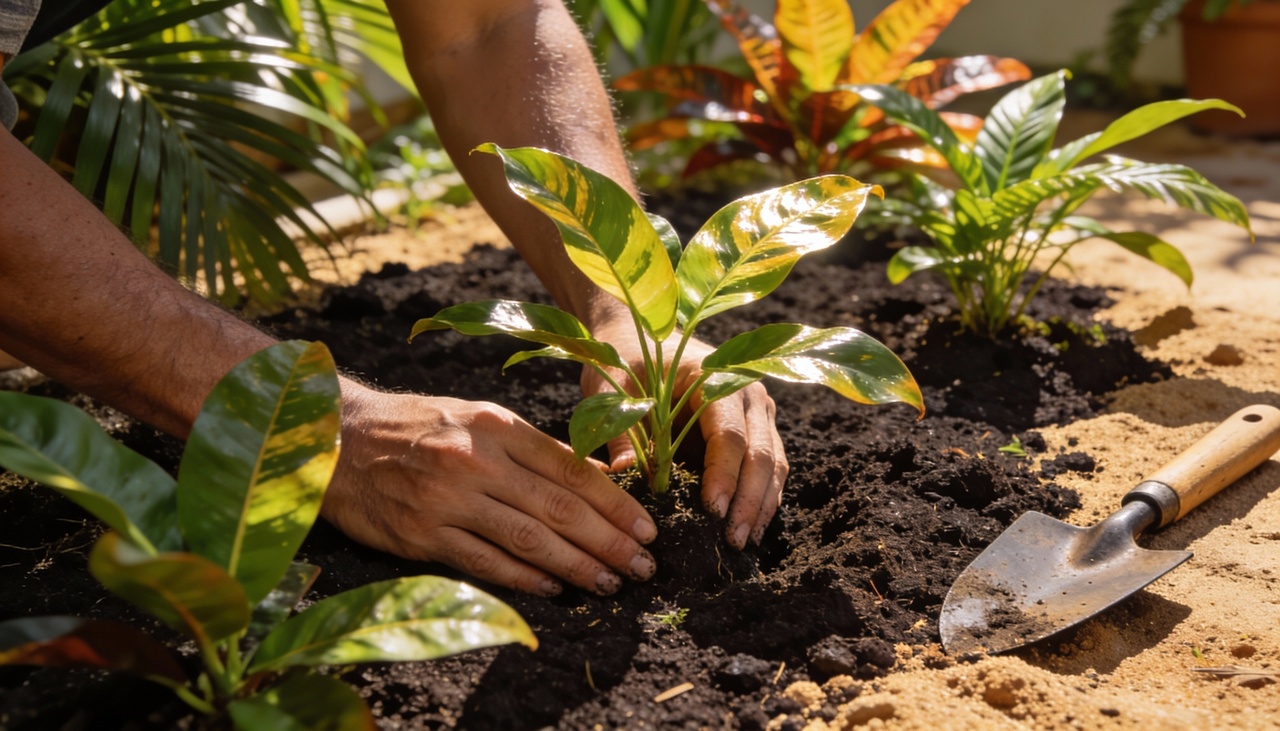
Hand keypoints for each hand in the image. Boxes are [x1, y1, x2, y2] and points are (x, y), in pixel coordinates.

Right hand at [322, 385, 657, 595]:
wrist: (335, 439)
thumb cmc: (418, 427)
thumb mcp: (479, 420)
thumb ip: (538, 449)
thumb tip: (602, 475)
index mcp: (496, 425)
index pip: (571, 468)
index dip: (615, 503)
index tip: (647, 528)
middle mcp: (476, 460)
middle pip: (558, 508)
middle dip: (609, 541)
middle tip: (643, 566)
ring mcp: (447, 500)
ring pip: (528, 540)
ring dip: (577, 567)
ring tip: (610, 583)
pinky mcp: (422, 535)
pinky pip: (484, 563)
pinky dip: (523, 579)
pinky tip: (555, 589)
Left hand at [581, 322, 788, 550]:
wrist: (639, 334)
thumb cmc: (623, 359)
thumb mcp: (613, 390)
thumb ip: (622, 432)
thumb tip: (625, 477)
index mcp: (712, 374)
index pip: (729, 432)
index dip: (724, 474)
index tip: (713, 511)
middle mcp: (745, 390)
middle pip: (760, 452)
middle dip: (749, 499)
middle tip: (733, 541)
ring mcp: (756, 410)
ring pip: (773, 462)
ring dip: (761, 504)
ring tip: (743, 544)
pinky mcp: (757, 428)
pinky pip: (770, 466)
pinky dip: (762, 498)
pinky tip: (749, 529)